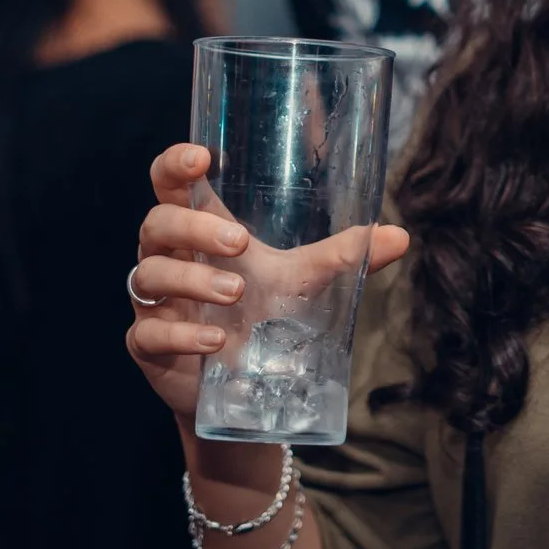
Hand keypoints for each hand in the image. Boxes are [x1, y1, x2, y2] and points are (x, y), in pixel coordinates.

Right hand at [125, 142, 409, 422]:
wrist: (246, 392)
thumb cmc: (265, 315)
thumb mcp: (303, 282)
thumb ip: (344, 257)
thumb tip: (400, 236)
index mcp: (199, 229)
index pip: (169, 183)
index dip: (174, 164)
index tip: (201, 157)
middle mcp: (170, 258)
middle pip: (158, 222)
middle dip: (194, 226)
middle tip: (240, 241)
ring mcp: (155, 303)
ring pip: (150, 274)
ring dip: (193, 279)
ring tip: (236, 292)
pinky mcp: (148, 346)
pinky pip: (149, 333)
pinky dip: (182, 335)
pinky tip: (216, 342)